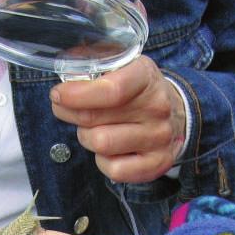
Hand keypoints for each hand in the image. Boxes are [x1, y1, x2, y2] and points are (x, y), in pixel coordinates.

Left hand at [50, 55, 186, 183]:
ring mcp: (159, 137)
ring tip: (92, 129)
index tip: (58, 95)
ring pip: (101, 144)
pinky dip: (102, 162)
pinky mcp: (158, 163)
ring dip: (86, 137)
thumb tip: (66, 67)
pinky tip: (108, 151)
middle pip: (95, 118)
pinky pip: (115, 169)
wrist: (176, 114)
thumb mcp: (122, 66)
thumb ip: (93, 64)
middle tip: (66, 109)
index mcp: (146, 77)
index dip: (76, 95)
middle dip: (71, 114)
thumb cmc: (137, 91)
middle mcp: (157, 107)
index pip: (110, 90)